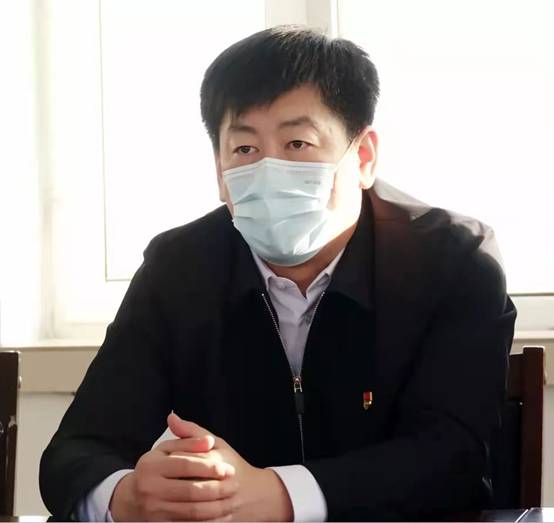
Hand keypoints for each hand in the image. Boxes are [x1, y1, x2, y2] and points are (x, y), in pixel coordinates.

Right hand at [109, 415, 238, 520]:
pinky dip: (206, 521)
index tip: (227, 469)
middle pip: (191, 490)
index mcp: (151, 465)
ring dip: (215, 507)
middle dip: (217, 489)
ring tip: (230, 500)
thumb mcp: (167, 449)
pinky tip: (219, 515)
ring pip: (192, 511)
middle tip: (234, 485)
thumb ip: (189, 441)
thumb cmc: (156, 468)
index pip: (186, 465)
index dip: (209, 467)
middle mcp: (149, 489)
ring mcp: (153, 510)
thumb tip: (209, 440)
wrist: (132, 499)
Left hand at [167, 413, 292, 521]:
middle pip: (185, 484)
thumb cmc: (233, 466)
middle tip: (161, 482)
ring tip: (164, 498)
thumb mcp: (218, 444)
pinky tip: (174, 513)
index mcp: (217, 461)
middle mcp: (220, 483)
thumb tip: (171, 417)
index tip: (163, 460)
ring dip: (174, 504)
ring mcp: (221, 505)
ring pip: (189, 507)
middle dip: (170, 484)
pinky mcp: (220, 520)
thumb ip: (192, 431)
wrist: (257, 494)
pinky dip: (184, 519)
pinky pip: (196, 522)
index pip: (184, 460)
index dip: (171, 461)